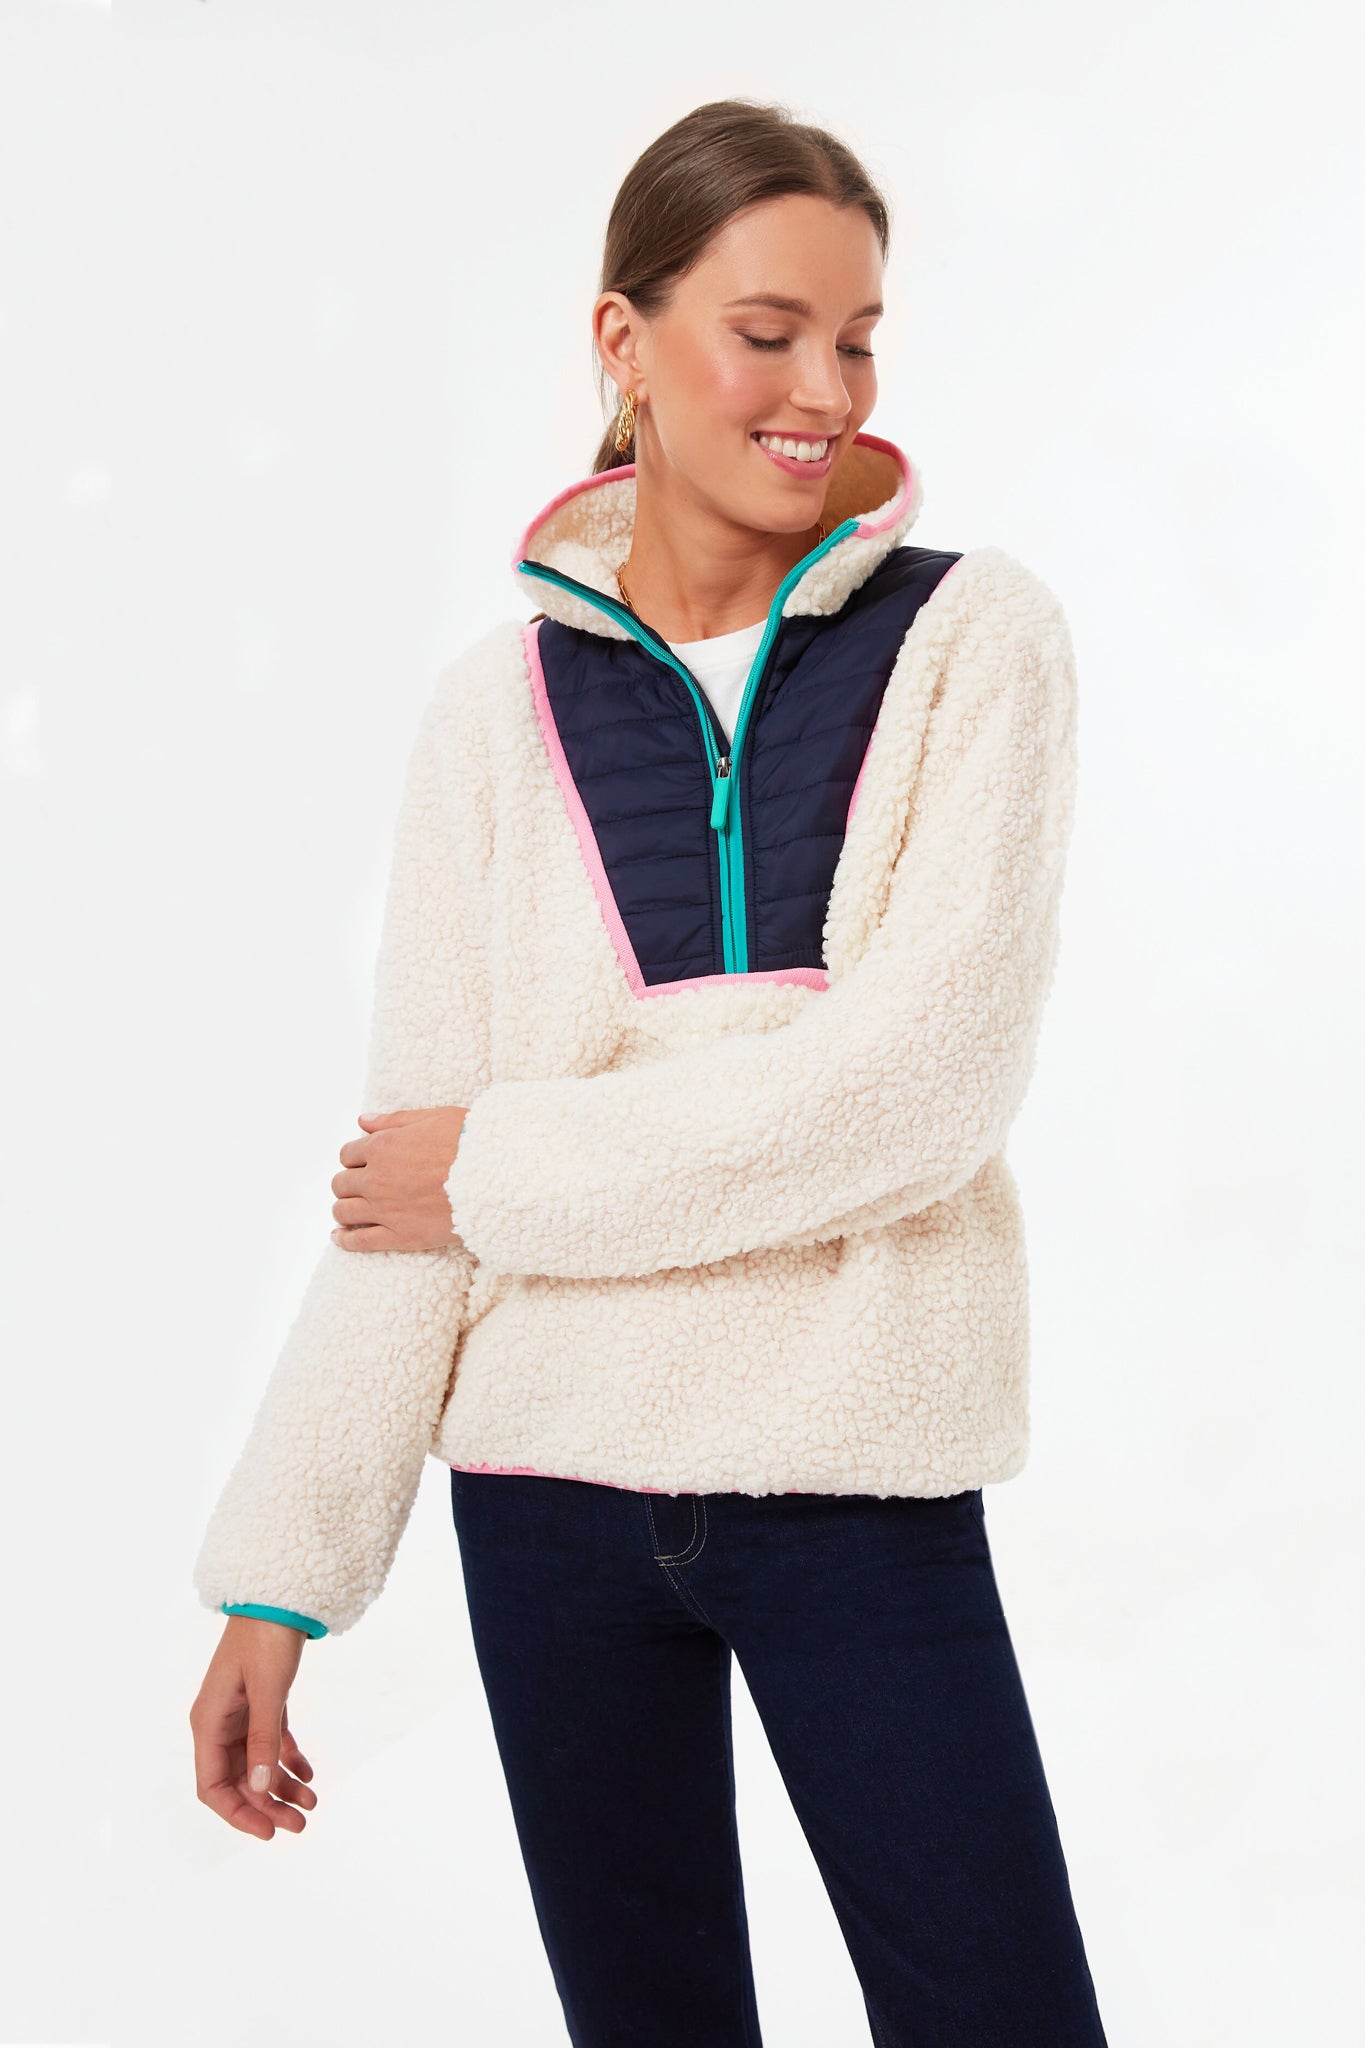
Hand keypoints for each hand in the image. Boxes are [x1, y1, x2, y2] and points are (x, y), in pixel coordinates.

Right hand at [190, 1616, 317, 1839]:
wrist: (279, 1598)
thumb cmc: (266, 1638)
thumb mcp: (268, 1690)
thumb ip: (263, 1739)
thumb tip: (260, 1786)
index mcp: (208, 1722)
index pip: (212, 1786)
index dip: (237, 1813)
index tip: (268, 1831)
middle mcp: (219, 1724)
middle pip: (238, 1781)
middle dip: (267, 1805)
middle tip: (301, 1824)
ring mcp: (239, 1715)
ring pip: (257, 1765)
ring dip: (281, 1787)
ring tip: (311, 1804)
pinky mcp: (260, 1705)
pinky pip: (271, 1744)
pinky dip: (288, 1761)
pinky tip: (308, 1774)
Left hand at [330, 1106, 468, 1251]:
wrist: (495, 1178)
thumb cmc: (469, 1142)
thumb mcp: (432, 1118)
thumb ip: (393, 1121)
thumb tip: (362, 1120)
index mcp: (382, 1147)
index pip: (348, 1154)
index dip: (355, 1158)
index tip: (365, 1162)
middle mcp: (376, 1179)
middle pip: (342, 1184)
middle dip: (348, 1183)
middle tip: (361, 1186)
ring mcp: (385, 1209)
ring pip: (344, 1212)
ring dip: (344, 1209)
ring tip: (351, 1210)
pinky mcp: (399, 1236)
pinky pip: (360, 1241)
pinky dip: (345, 1240)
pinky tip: (339, 1238)